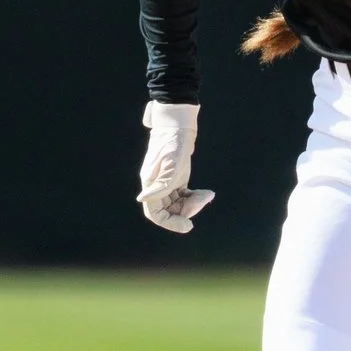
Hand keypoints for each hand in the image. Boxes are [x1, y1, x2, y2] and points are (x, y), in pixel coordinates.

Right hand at [137, 101, 215, 233]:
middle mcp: (156, 186)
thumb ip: (159, 184)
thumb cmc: (173, 142)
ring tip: (207, 194)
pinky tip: (207, 193)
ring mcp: (167, 183)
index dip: (171, 223)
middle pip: (169, 211)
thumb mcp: (171, 164)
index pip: (156, 213)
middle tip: (204, 199)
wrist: (179, 124)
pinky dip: (196, 198)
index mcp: (151, 184)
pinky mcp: (177, 179)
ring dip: (194, 204)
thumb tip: (143, 200)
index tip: (189, 226)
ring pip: (178, 205)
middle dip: (187, 211)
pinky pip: (185, 197)